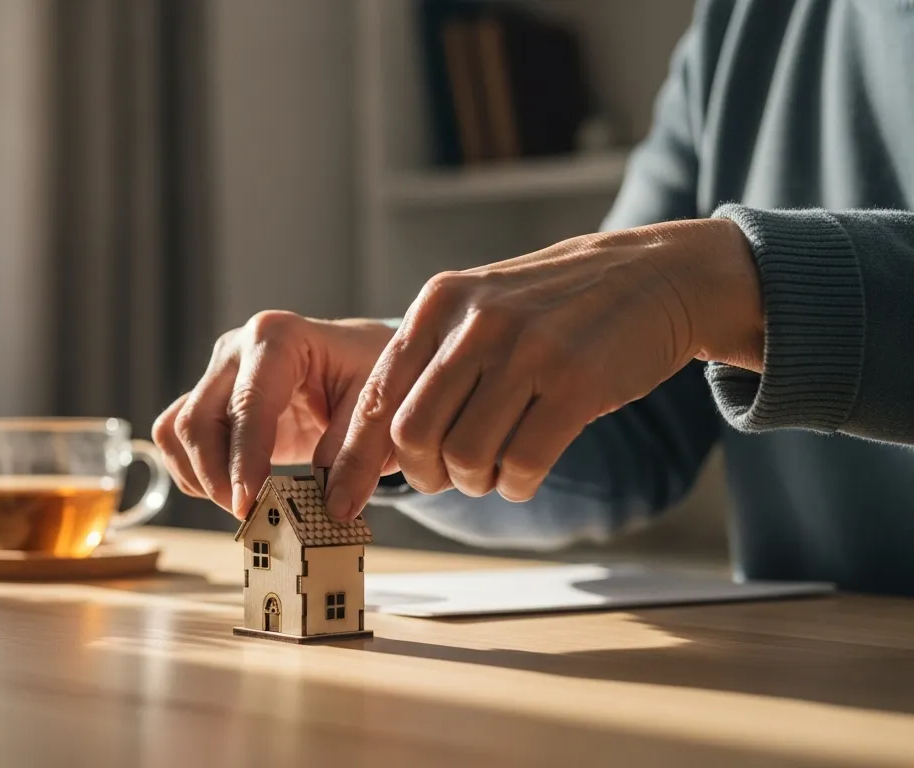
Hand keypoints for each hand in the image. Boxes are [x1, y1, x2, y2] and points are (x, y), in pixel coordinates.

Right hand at [152, 312, 396, 518]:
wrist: (361, 359)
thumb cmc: (372, 374)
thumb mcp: (378, 407)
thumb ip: (357, 453)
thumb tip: (333, 508)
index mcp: (277, 338)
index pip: (247, 405)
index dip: (242, 460)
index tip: (249, 505)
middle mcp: (235, 351)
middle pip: (195, 420)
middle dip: (216, 478)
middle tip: (252, 516)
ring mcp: (216, 375)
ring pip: (176, 432)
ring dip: (200, 478)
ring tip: (246, 504)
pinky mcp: (208, 400)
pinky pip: (176, 440)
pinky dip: (195, 473)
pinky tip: (233, 489)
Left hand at [323, 218, 761, 519]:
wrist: (656, 276)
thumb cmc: (555, 307)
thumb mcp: (481, 306)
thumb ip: (430, 360)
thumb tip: (370, 441)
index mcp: (440, 303)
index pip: (376, 395)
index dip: (352, 459)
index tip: (338, 501)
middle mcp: (477, 322)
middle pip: (413, 435)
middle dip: (424, 475)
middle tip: (446, 479)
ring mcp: (528, 350)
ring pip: (466, 456)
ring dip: (475, 483)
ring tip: (492, 472)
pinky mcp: (578, 382)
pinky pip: (523, 464)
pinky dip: (515, 486)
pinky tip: (523, 477)